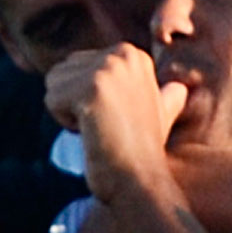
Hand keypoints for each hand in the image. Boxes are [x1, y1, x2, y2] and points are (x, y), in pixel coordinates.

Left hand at [44, 43, 186, 203]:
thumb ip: (165, 96)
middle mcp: (122, 53)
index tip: (115, 117)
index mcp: (132, 54)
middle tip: (106, 124)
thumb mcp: (160, 114)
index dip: (86, 99)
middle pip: (61, 70)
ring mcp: (107, 68)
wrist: (140, 179)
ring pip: (53, 83)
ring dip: (68, 112)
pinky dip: (65, 122)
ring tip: (100, 127)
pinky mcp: (92, 88)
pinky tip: (92, 132)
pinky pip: (51, 99)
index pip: (75, 65)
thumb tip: (180, 89)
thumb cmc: (143, 151)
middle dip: (74, 102)